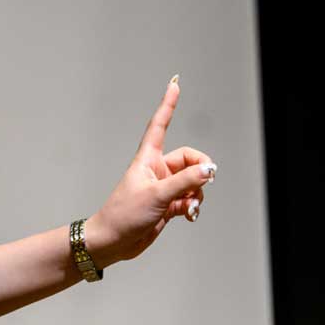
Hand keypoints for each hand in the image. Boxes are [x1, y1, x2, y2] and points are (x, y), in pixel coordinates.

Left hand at [88, 76, 216, 265]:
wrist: (114, 241)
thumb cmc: (125, 214)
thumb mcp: (157, 195)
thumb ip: (185, 181)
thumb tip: (209, 169)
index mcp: (147, 159)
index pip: (160, 125)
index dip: (168, 104)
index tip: (175, 84)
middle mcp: (156, 170)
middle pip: (189, 159)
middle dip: (201, 170)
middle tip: (205, 182)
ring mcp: (163, 188)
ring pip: (193, 181)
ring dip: (197, 193)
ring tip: (190, 207)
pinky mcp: (167, 205)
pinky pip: (190, 199)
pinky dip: (194, 206)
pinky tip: (190, 216)